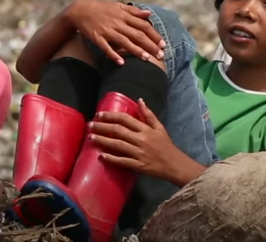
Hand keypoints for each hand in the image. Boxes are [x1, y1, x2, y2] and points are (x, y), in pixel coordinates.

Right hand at [65, 0, 164, 64]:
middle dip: (150, 45)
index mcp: (123, 15)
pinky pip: (106, 47)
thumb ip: (133, 11)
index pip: (143, 25)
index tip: (163, 44)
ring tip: (147, 59)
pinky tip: (121, 63)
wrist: (79, 9)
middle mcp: (117, 23)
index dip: (154, 35)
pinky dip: (113, 55)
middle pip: (137, 35)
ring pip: (124, 42)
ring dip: (136, 51)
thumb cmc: (100, 8)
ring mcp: (107, 31)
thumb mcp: (117, 6)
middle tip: (161, 56)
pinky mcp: (96, 37)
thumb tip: (149, 14)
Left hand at [88, 99, 203, 185]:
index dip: (111, 116)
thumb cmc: (166, 145)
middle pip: (118, 131)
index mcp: (145, 129)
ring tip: (91, 137)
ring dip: (103, 140)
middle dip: (102, 127)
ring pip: (118, 145)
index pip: (125, 119)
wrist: (175, 165)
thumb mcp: (160, 127)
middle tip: (90, 124)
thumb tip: (139, 100)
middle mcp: (141, 140)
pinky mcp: (138, 165)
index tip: (99, 114)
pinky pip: (122, 161)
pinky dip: (111, 158)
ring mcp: (139, 153)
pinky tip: (101, 156)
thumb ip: (148, 114)